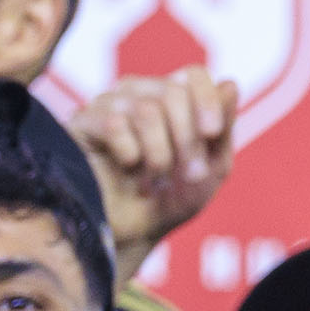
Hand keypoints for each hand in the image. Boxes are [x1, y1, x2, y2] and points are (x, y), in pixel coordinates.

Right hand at [73, 67, 237, 279]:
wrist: (132, 235)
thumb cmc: (171, 202)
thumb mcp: (212, 167)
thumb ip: (224, 126)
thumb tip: (230, 83)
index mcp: (169, 99)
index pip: (190, 75)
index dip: (206, 100)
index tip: (212, 133)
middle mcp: (136, 94)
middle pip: (172, 92)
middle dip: (188, 137)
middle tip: (190, 173)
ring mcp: (105, 106)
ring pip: (146, 109)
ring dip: (161, 151)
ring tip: (157, 178)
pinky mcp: (79, 124)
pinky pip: (113, 123)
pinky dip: (131, 152)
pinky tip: (129, 168)